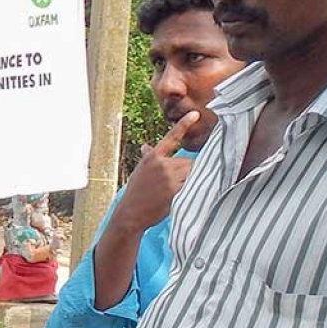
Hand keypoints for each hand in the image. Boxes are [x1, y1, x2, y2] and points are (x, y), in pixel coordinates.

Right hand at [107, 111, 199, 232]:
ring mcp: (169, 177)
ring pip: (192, 173)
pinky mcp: (175, 190)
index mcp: (153, 157)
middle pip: (189, 161)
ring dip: (192, 181)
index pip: (171, 137)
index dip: (184, 125)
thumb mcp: (139, 171)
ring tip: (180, 191)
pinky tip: (183, 197)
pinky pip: (192, 186)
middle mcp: (161, 164)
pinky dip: (192, 190)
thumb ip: (147, 158)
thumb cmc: (136, 193)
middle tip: (180, 184)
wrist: (130, 213)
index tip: (195, 114)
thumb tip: (146, 146)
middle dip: (189, 171)